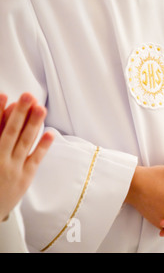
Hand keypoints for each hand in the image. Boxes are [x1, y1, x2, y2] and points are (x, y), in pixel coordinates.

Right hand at [0, 93, 53, 220]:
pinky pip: (35, 159)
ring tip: (41, 108)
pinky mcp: (25, 177)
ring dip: (34, 124)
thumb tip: (2, 118)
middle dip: (20, 112)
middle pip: (10, 131)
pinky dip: (43, 146)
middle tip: (27, 95)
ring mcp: (13, 168)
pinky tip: (50, 133)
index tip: (4, 95)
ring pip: (25, 142)